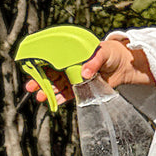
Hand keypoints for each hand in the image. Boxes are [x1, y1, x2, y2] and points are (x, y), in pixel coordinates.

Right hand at [25, 35, 153, 106]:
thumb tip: (85, 73)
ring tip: (40, 97)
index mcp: (71, 54)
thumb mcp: (103, 53)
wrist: (124, 65)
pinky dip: (59, 99)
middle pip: (50, 74)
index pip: (52, 59)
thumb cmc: (112, 53)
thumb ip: (94, 62)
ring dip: (47, 91)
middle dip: (40, 81)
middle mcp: (70, 66)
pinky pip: (67, 94)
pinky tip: (52, 102)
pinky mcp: (81, 88)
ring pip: (56, 85)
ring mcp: (74, 77)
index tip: (32, 70)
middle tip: (31, 87)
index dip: (40, 65)